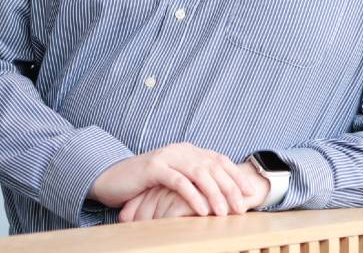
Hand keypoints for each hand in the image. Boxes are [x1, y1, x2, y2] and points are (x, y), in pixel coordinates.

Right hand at [118, 158, 271, 221]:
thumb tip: (220, 196)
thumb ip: (193, 181)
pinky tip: (202, 210)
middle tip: (241, 207)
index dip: (236, 176)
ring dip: (215, 194)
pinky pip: (179, 182)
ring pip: (200, 173)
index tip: (250, 192)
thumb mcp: (173, 180)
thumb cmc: (145, 183)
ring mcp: (168, 156)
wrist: (112, 178)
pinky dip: (193, 196)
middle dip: (230, 188)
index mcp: (189, 150)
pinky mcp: (154, 167)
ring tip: (224, 212)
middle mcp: (182, 150)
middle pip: (214, 167)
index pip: (220, 160)